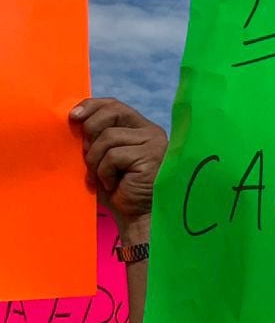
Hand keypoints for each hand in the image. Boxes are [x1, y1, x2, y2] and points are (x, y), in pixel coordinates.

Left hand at [69, 98, 166, 232]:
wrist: (136, 216)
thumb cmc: (118, 188)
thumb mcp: (103, 157)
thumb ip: (97, 137)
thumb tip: (76, 118)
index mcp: (140, 128)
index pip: (115, 105)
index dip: (92, 106)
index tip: (73, 116)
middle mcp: (151, 131)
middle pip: (112, 113)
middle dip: (91, 131)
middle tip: (87, 155)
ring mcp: (154, 143)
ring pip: (108, 137)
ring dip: (95, 160)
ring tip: (101, 177)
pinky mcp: (151, 157)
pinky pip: (114, 156)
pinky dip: (105, 172)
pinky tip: (113, 184)